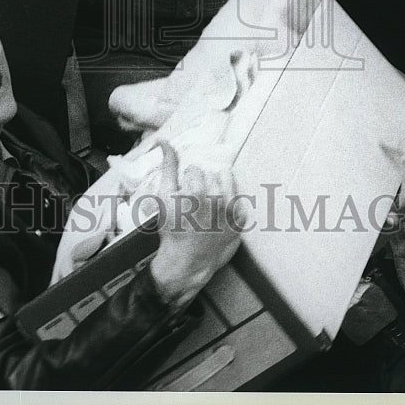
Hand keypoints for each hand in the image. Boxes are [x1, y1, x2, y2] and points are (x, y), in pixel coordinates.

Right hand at [149, 142, 242, 309]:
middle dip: (201, 183)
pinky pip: (237, 198)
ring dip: (216, 187)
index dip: (186, 181)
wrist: (186, 262)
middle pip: (210, 173)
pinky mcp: (241, 221)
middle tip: (194, 202)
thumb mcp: (163, 197)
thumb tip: (165, 142)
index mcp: (197, 191)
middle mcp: (218, 199)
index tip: (183, 195)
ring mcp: (232, 211)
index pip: (194, 170)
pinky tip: (218, 213)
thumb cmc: (172, 230)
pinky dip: (228, 202)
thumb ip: (167, 167)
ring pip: (226, 180)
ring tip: (206, 204)